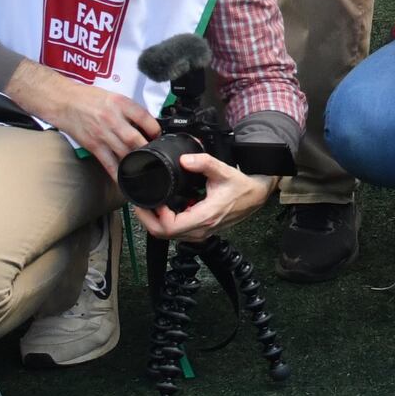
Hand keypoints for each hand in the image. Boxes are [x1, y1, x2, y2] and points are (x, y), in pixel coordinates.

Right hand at [9, 62, 163, 168]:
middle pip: (136, 139)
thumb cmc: (88, 98)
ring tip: (145, 167)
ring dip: (137, 162)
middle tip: (155, 154)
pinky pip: (109, 163)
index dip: (155, 130)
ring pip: (125, 153)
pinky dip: (119, 174)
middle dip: (149, 149)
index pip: (145, 118)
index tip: (158, 136)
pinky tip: (126, 180)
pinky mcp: (94, 146)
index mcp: (120, 104)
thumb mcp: (113, 96)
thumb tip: (146, 124)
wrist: (64, 102)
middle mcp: (113, 119)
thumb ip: (129, 109)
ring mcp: (103, 134)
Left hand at [139, 150, 272, 240]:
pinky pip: (177, 232)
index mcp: (204, 216)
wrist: (254, 197)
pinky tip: (164, 208)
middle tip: (140, 204)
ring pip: (169, 235)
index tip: (148, 201)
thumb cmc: (240, 187)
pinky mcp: (200, 231)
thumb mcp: (223, 170)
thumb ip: (203, 163)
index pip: (169, 227)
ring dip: (155, 222)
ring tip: (149, 204)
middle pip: (164, 234)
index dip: (153, 216)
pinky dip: (165, 222)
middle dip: (148, 220)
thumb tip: (184, 159)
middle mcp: (201, 229)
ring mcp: (200, 232)